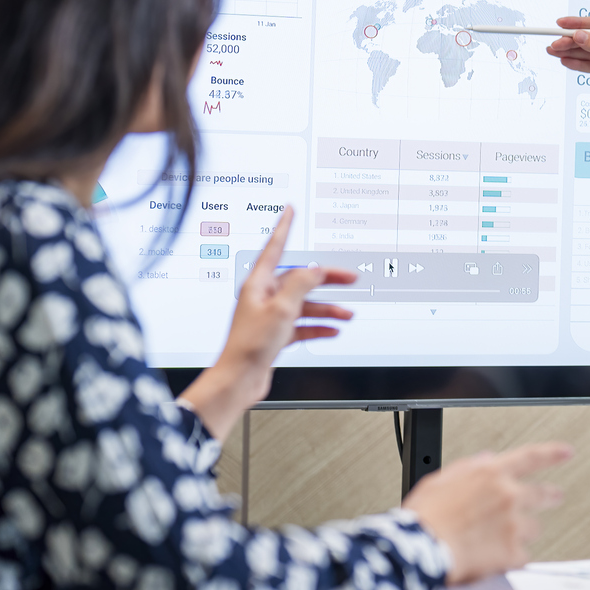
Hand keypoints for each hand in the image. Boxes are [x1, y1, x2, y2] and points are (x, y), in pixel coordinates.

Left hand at [177, 207, 355, 440]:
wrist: (239, 379)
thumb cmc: (251, 345)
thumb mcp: (282, 309)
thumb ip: (301, 284)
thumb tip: (315, 270)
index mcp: (259, 284)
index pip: (274, 248)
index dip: (284, 227)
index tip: (290, 210)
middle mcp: (264, 297)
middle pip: (300, 280)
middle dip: (327, 279)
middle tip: (350, 277)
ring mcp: (270, 316)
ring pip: (305, 304)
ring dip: (328, 308)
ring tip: (347, 314)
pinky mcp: (276, 334)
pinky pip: (303, 325)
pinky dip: (319, 326)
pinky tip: (332, 330)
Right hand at [404, 442, 574, 582]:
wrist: (420, 549)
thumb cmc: (423, 517)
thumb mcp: (439, 481)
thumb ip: (468, 468)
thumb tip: (486, 460)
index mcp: (490, 474)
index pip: (530, 457)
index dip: (552, 453)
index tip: (566, 452)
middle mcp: (508, 496)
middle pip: (540, 494)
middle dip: (550, 495)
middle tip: (555, 496)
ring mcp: (513, 524)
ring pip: (532, 528)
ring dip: (522, 533)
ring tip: (502, 541)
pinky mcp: (512, 552)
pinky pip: (521, 556)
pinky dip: (510, 559)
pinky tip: (494, 561)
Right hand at [546, 17, 589, 112]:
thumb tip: (579, 35)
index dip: (576, 24)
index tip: (559, 23)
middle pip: (589, 39)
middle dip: (570, 41)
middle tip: (553, 43)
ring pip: (588, 53)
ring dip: (571, 52)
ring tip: (552, 51)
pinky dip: (579, 64)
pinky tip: (565, 61)